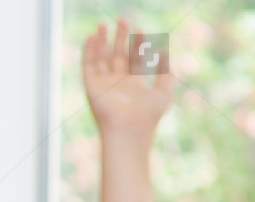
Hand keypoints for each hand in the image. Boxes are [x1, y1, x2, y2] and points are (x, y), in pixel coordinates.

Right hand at [82, 20, 173, 140]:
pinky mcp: (92, 87)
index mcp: (133, 85)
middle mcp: (117, 84)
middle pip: (117, 55)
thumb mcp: (164, 91)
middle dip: (120, 37)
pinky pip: (88, 66)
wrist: (129, 129)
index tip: (140, 29)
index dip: (137, 44)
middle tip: (123, 19)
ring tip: (103, 24)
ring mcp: (103, 85)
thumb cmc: (148, 115)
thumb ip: (167, 73)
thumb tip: (165, 54)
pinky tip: (91, 37)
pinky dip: (89, 51)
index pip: (133, 60)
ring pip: (101, 58)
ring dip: (102, 41)